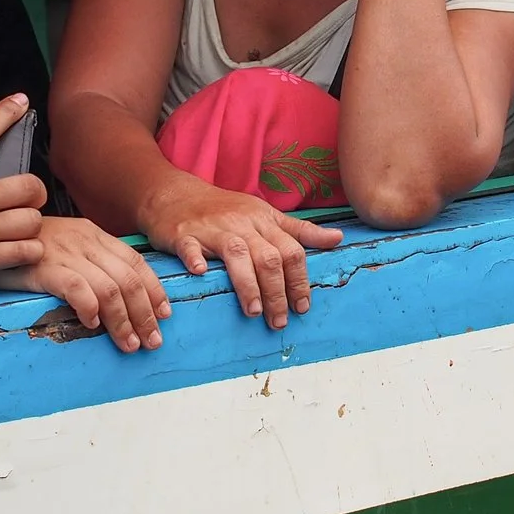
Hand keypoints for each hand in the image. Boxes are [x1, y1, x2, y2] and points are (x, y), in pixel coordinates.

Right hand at [0, 97, 47, 293]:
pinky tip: (20, 253)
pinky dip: (28, 253)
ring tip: (22, 231)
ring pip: (31, 222)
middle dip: (36, 192)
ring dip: (31, 226)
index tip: (22, 101)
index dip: (4, 115)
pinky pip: (22, 254)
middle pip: (27, 186)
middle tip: (29, 200)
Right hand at [0, 217, 171, 351]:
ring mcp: (64, 252)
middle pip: (128, 279)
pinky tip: (92, 324)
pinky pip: (76, 287)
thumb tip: (117, 297)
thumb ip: (89, 262)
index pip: (135, 262)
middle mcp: (84, 241)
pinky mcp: (42, 266)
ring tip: (128, 344)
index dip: (154, 290)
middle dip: (145, 314)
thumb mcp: (63, 246)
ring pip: (109, 288)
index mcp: (93, 234)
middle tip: (151, 341)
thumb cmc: (24, 248)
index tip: (165, 314)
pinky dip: (89, 308)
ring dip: (123, 320)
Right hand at [142, 179, 343, 328]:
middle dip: (278, 291)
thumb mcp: (265, 214)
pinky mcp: (183, 233)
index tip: (303, 307)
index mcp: (263, 220)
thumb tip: (338, 239)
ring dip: (248, 284)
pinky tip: (201, 272)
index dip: (300, 280)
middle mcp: (241, 223)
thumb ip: (300, 230)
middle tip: (280, 320)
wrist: (175, 193)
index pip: (291, 250)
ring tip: (254, 312)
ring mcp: (212, 227)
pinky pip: (190, 246)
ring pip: (237, 253)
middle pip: (268, 257)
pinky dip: (195, 259)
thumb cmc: (224, 209)